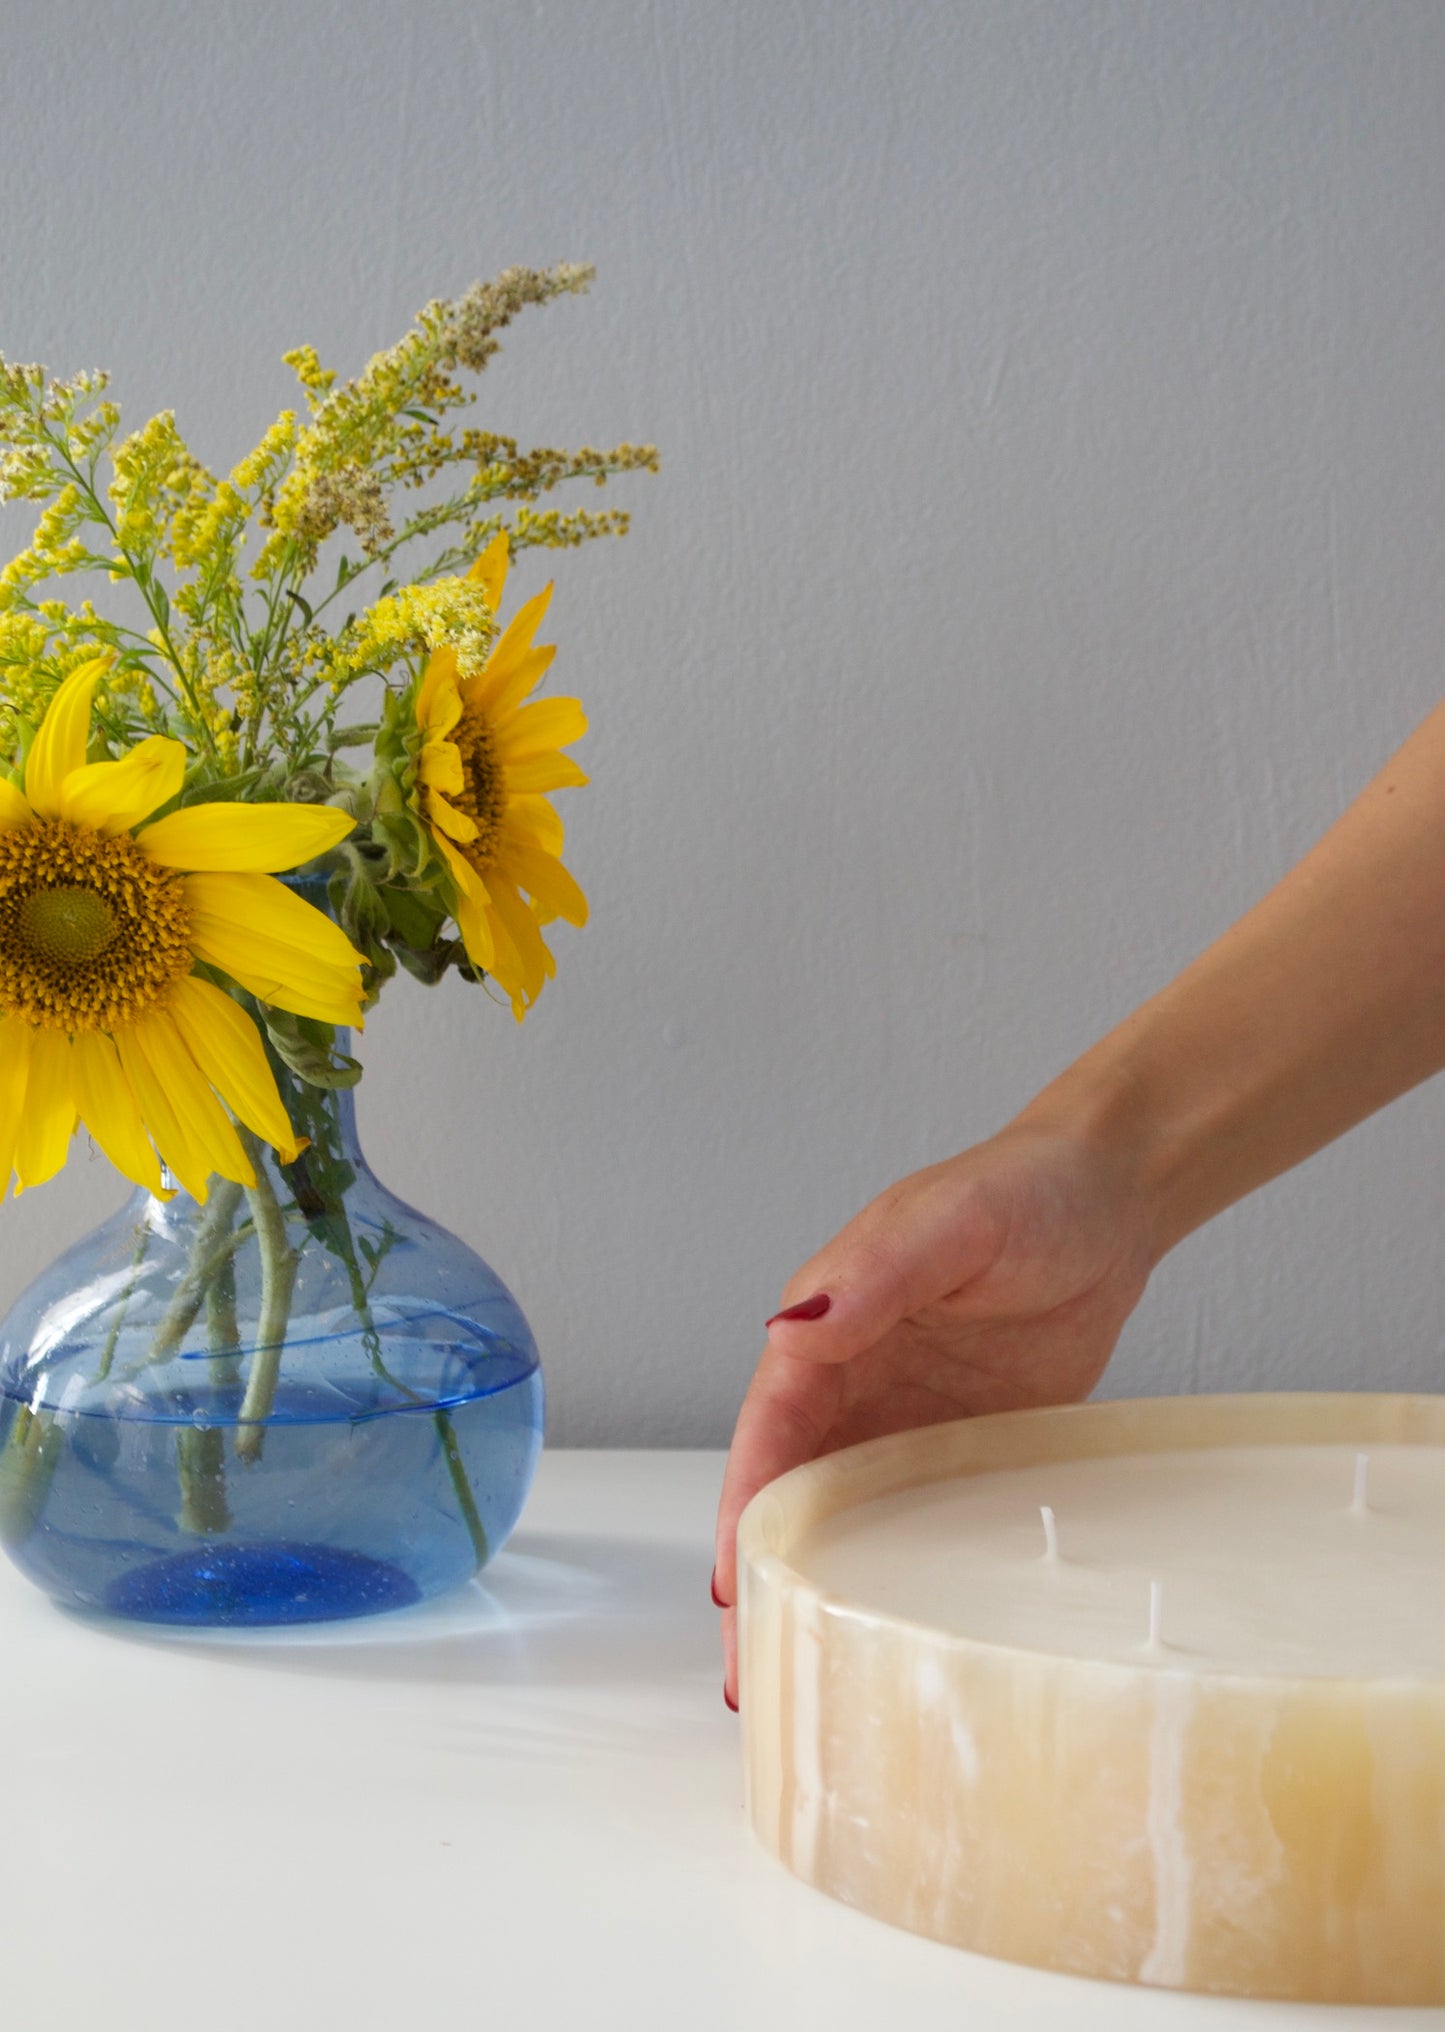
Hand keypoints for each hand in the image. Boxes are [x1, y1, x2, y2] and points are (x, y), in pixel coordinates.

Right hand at [712, 1123, 1157, 1705]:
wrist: (1108, 1204)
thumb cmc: (1022, 1193)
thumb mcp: (948, 1223)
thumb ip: (876, 1273)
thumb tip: (797, 1327)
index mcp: (828, 1329)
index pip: (769, 1432)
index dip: (745, 1510)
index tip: (732, 1587)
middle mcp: (852, 1384)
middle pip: (790, 1493)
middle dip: (763, 1577)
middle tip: (749, 1674)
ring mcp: (906, 1422)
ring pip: (844, 1520)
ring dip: (819, 1590)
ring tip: (802, 1677)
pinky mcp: (963, 1450)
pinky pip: (921, 1521)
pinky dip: (896, 1576)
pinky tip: (893, 1634)